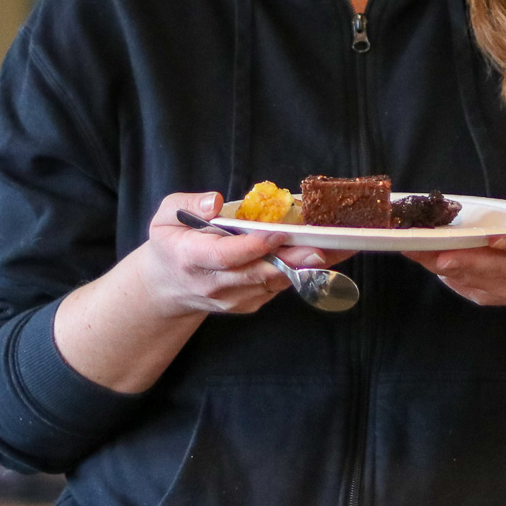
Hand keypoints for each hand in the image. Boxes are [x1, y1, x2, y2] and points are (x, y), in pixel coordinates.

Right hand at [132, 192, 333, 316]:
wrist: (169, 285)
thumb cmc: (172, 243)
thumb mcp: (166, 216)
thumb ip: (188, 205)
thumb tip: (214, 202)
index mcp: (192, 259)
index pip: (226, 257)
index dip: (253, 247)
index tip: (278, 233)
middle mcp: (215, 284)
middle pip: (259, 273)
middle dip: (294, 260)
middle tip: (323, 246)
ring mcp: (234, 298)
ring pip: (276, 282)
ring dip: (308, 265)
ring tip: (339, 246)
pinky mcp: (250, 304)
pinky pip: (279, 286)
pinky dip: (302, 271)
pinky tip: (325, 253)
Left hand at [404, 185, 505, 310]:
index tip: (490, 236)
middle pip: (490, 266)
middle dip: (460, 257)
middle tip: (432, 247)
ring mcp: (504, 288)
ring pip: (469, 277)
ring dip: (439, 263)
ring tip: (413, 247)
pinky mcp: (486, 297)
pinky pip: (461, 285)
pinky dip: (440, 271)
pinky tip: (422, 256)